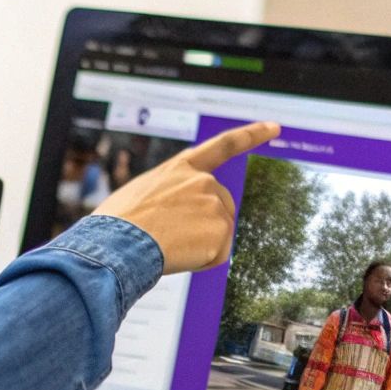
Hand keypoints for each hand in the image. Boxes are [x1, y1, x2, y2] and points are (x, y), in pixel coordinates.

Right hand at [94, 121, 279, 274]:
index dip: (251, 135)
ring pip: (217, 235)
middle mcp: (204, 182)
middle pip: (220, 208)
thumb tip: (177, 217)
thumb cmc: (117, 223)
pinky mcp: (221, 233)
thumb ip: (170, 194)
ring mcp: (215, 206)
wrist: (116, 242)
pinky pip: (217, 256)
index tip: (274, 128)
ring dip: (197, 246)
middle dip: (202, 226)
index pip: (224, 145)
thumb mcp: (142, 194)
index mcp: (182, 168)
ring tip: (166, 245)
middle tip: (167, 237)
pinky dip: (200, 261)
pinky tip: (177, 255)